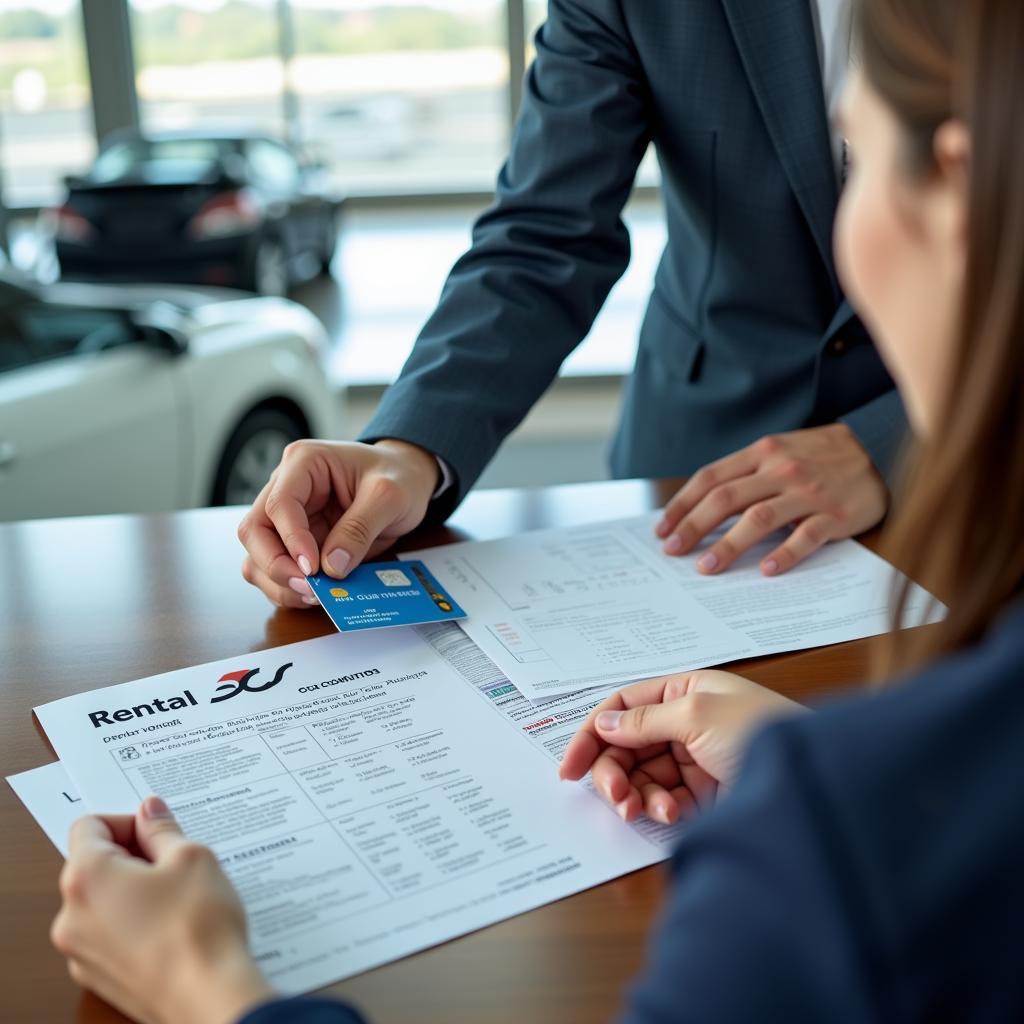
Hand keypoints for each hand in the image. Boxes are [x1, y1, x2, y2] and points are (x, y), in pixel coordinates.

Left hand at [51, 797, 272, 1023]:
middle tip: (176, 862)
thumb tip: (150, 812)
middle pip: (93, 865)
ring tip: (180, 895)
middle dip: (134, 855)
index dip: (128, 821)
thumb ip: (162, 829)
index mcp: (86, 877)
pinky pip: (110, 933)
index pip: (91, 826)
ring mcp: (81, 952)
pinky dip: (135, 921)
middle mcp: (71, 916)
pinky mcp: (98, 977)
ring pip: (102, 901)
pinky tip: (173, 925)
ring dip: (135, 889)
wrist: (207, 997)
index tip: (159, 831)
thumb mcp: (190, 857)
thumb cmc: (197, 926)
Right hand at [238, 438, 439, 608]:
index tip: (313, 568)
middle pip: (255, 532)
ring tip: (316, 597)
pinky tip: (316, 596)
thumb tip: (332, 566)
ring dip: (279, 583)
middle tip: (310, 589)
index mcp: (304, 463)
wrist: (407, 480)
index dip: (292, 540)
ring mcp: (286, 518)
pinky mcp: (294, 543)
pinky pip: (277, 571)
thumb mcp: (389, 496)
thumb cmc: (397, 477)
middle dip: (277, 566)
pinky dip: (289, 589)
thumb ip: (360, 528)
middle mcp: (286, 487)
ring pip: (257, 557)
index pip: (279, 504)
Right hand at [560, 671, 802, 824]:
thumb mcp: (699, 715)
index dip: (593, 734)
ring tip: (649, 810)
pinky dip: (660, 808)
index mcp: (683, 691)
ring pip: (641, 776)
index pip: (623, 707)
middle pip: (626, 746)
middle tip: (616, 798)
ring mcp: (693, 758)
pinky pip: (663, 799)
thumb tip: (605, 723)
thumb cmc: (762, 731)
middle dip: (615, 772)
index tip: (569, 768)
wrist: (813, 782)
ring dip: (637, 794)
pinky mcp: (704, 792)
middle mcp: (684, 721)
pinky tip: (673, 814)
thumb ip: (646, 719)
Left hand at [656, 423, 887, 575]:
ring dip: (728, 545)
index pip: (711, 478)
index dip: (683, 504)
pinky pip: (805, 536)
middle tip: (673, 551)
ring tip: (706, 567)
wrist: (879, 447)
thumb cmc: (820, 455)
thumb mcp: (780, 450)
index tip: (663, 529)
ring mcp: (809, 492)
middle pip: (726, 499)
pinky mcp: (836, 514)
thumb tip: (703, 507)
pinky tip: (766, 571)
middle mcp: (781, 469)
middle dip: (694, 527)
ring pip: (759, 519)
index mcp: (762, 452)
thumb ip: (746, 473)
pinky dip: (784, 554)